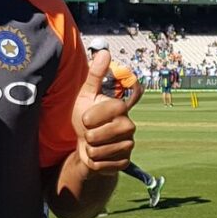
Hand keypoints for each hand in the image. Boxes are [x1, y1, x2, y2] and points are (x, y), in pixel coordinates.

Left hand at [72, 50, 139, 175]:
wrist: (88, 145)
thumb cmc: (87, 118)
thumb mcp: (86, 95)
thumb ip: (95, 74)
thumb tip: (104, 52)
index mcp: (122, 108)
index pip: (99, 115)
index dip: (88, 118)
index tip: (87, 118)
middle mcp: (130, 125)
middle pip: (95, 136)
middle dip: (87, 136)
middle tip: (91, 132)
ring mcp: (129, 144)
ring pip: (97, 151)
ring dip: (89, 150)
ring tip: (94, 143)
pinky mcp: (125, 161)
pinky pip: (101, 165)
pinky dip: (94, 162)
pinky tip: (99, 155)